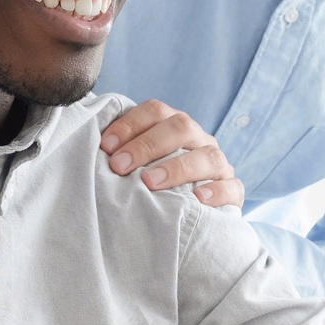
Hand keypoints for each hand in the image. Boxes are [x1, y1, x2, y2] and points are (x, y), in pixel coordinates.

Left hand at [99, 99, 244, 207]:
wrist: (188, 214)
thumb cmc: (153, 184)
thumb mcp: (138, 163)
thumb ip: (122, 151)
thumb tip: (91, 145)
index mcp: (175, 125)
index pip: (156, 111)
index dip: (130, 124)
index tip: (105, 146)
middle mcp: (199, 139)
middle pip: (181, 127)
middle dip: (147, 145)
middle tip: (119, 166)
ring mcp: (219, 165)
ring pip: (208, 156)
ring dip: (177, 168)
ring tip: (150, 183)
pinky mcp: (233, 190)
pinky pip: (232, 187)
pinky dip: (216, 192)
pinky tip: (197, 199)